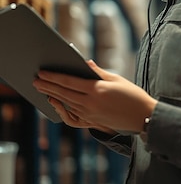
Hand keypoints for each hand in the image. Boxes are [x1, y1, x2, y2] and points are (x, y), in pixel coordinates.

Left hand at [33, 60, 156, 133]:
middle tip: (35, 80)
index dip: (54, 76)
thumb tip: (86, 63)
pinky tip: (57, 101)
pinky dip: (63, 106)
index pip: (69, 81)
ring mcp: (90, 114)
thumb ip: (99, 72)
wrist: (142, 117)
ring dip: (53, 95)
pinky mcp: (92, 121)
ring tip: (42, 89)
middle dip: (48, 86)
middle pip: (64, 93)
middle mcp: (91, 103)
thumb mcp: (117, 79)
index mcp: (97, 89)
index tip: (42, 72)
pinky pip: (73, 112)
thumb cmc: (133, 95)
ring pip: (66, 103)